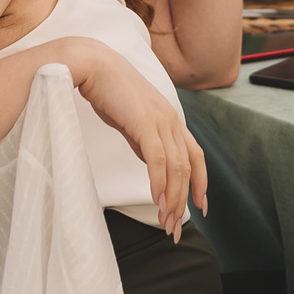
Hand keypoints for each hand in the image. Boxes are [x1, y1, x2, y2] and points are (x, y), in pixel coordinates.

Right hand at [65, 41, 206, 239]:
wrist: (93, 65)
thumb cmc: (109, 90)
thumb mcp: (132, 120)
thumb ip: (145, 140)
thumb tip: (152, 162)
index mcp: (171, 119)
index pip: (195, 155)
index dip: (201, 182)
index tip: (200, 206)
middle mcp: (172, 120)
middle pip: (188, 168)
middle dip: (183, 200)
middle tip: (174, 228)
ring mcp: (160, 120)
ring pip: (176, 167)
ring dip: (171, 198)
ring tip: (165, 221)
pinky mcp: (144, 122)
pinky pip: (158, 159)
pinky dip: (159, 182)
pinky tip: (156, 200)